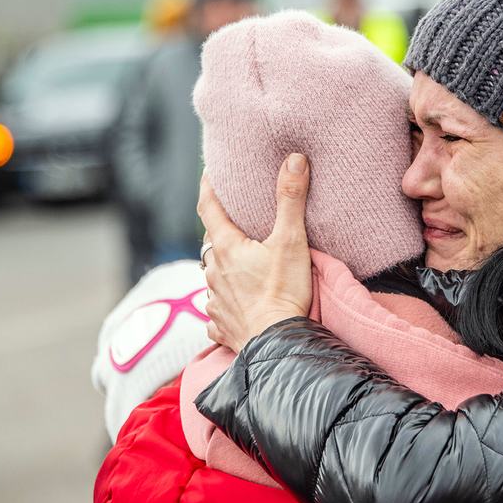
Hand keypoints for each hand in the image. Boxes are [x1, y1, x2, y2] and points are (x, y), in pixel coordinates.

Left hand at [197, 154, 313, 350]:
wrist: (277, 343)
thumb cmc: (283, 292)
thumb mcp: (291, 240)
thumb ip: (290, 199)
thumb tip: (294, 159)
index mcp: (226, 248)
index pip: (208, 208)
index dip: (208, 187)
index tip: (210, 172)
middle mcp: (213, 273)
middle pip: (211, 244)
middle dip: (221, 233)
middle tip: (235, 224)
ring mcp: (214, 301)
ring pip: (212, 277)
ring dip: (223, 269)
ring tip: (240, 266)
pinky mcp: (220, 325)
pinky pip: (216, 311)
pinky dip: (224, 305)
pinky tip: (234, 306)